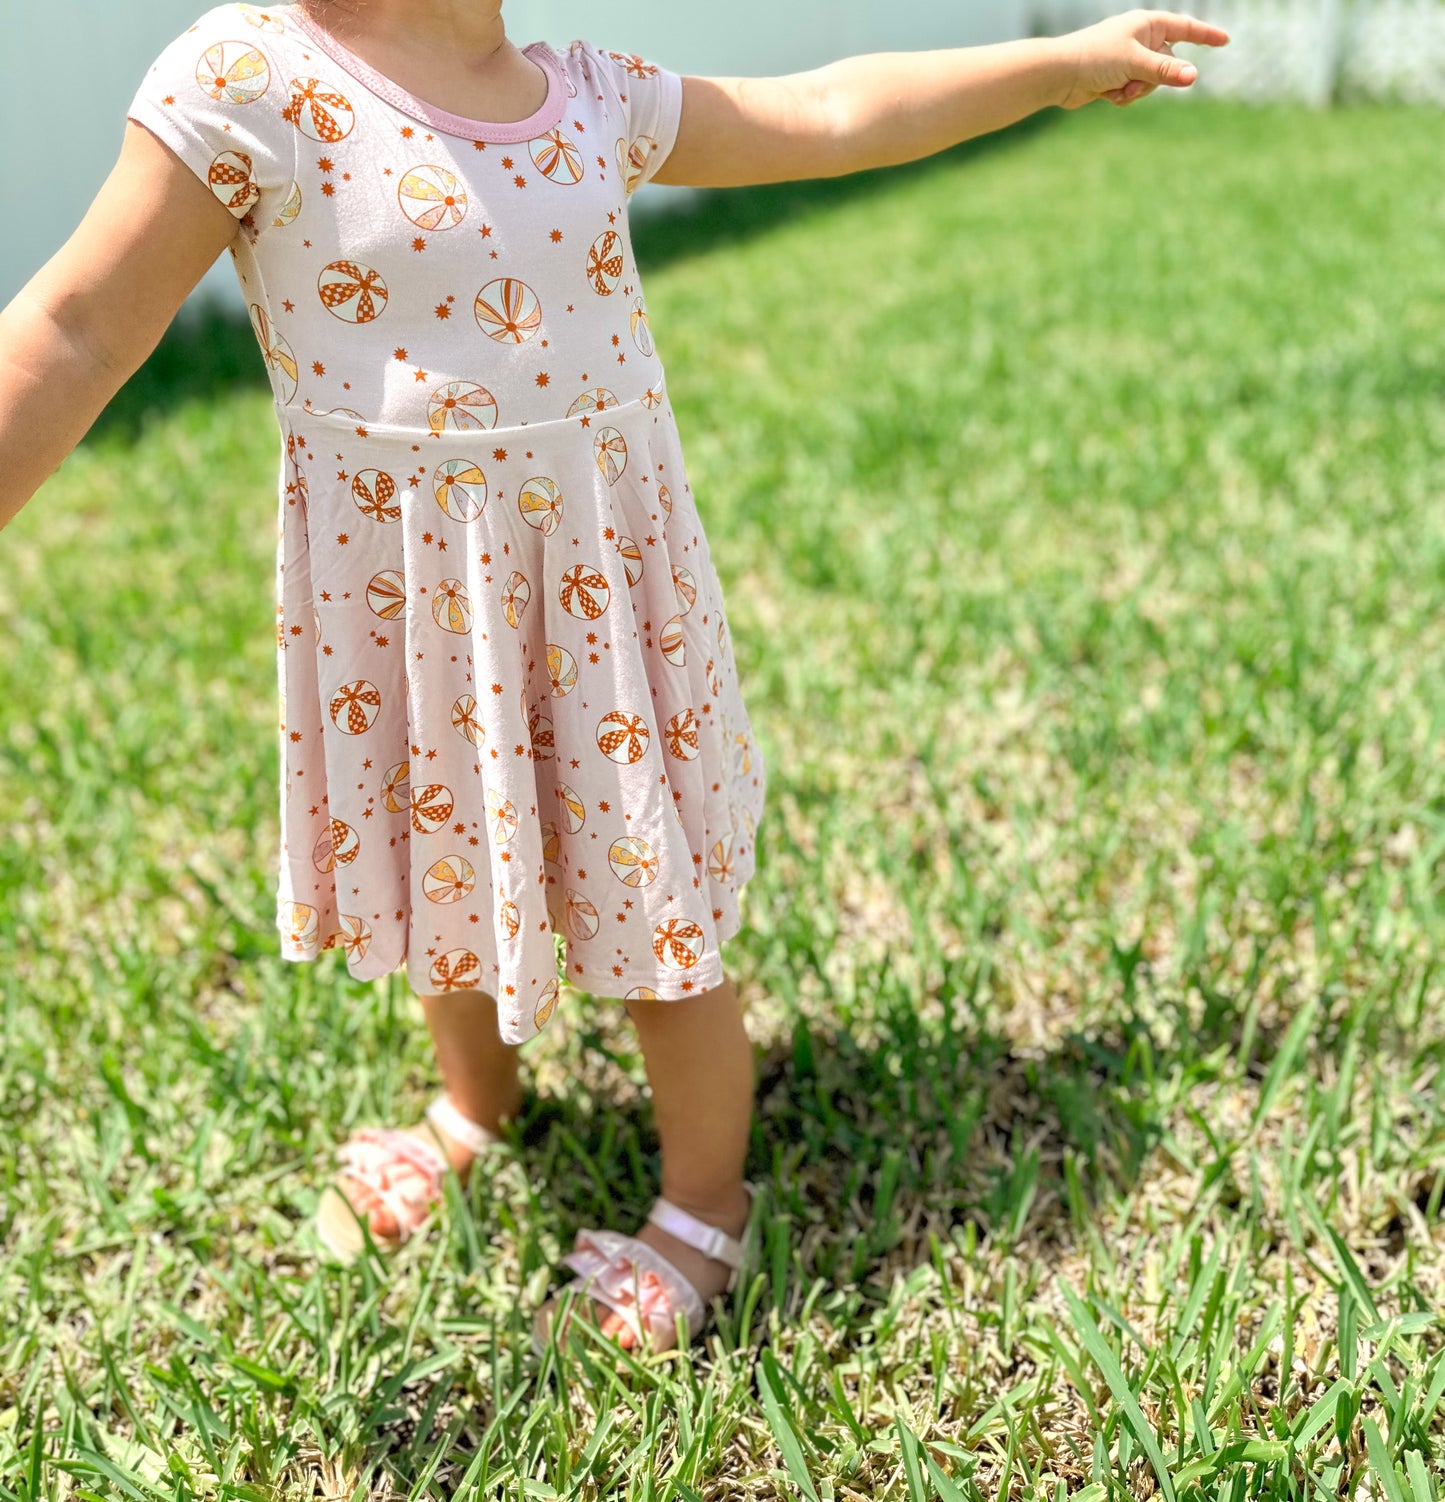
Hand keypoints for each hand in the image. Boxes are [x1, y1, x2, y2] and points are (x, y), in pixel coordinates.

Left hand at [1053, 9, 1229, 109]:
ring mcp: (1129, 59)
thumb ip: (1165, 70)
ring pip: (1151, 82)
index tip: (1225, 41)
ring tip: (1116, 89)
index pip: (1186, 28)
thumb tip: (1193, 76)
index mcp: (1148, 24)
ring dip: (1136, 91)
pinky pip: (1134, 91)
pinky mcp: (1118, 77)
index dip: (1206, 36)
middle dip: (1152, 79)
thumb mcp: (1135, 63)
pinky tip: (1106, 95)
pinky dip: (1124, 96)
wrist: (1059, 75)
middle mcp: (1140, 39)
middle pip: (1167, 64)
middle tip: (1131, 82)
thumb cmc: (1095, 58)